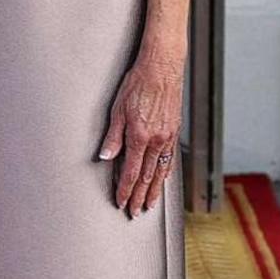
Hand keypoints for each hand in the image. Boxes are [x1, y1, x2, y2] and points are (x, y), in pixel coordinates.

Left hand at [97, 41, 185, 215]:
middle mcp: (156, 140)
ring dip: (154, 190)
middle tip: (135, 212)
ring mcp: (168, 136)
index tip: (121, 202)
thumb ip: (113, 137)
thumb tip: (106, 157)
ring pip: (160, 170)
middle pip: (147, 176)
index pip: (131, 171)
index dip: (125, 189)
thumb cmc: (138, 83)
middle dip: (140, 196)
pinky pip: (170, 158)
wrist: (162, 67)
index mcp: (140, 136)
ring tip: (150, 204)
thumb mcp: (118, 109)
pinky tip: (162, 179)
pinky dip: (165, 172)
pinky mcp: (174, 130)